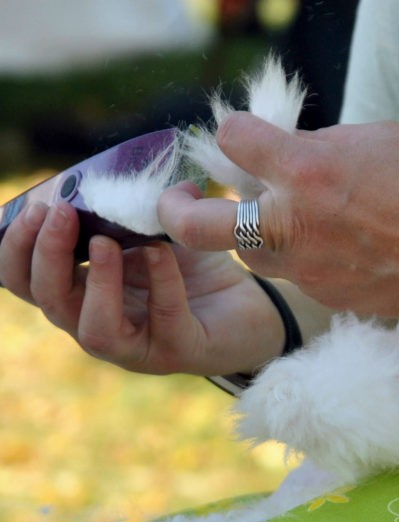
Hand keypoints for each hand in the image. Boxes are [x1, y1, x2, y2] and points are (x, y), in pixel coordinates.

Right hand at [0, 197, 283, 375]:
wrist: (252, 305)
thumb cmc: (193, 269)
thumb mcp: (151, 232)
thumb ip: (125, 211)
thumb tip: (112, 171)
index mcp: (81, 293)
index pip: (24, 279)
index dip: (16, 247)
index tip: (37, 207)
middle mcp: (99, 322)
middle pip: (50, 301)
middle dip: (47, 256)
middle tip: (61, 214)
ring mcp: (138, 345)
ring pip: (94, 330)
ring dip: (95, 282)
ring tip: (105, 243)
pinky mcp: (180, 350)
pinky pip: (164, 319)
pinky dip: (161, 283)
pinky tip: (161, 252)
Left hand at [157, 114, 398, 321]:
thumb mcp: (380, 139)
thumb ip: (323, 143)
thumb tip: (294, 150)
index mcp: (304, 168)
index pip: (230, 138)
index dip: (235, 133)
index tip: (246, 138)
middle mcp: (291, 221)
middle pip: (196, 222)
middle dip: (175, 210)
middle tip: (181, 201)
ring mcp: (304, 265)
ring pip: (244, 253)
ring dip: (249, 234)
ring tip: (280, 221)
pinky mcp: (323, 295)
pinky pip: (293, 272)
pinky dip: (301, 256)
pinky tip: (338, 247)